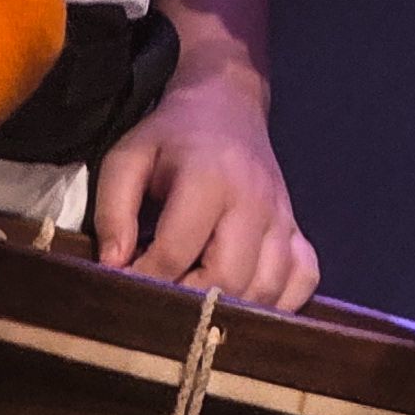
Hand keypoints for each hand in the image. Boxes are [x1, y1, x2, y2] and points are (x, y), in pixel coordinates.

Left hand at [93, 72, 318, 308]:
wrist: (227, 104)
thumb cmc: (171, 137)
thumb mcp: (128, 158)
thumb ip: (111, 210)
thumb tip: (114, 267)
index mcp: (209, 178)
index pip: (176, 252)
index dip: (145, 281)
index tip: (126, 289)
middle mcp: (254, 200)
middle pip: (228, 279)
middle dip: (189, 304)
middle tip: (163, 303)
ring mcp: (283, 217)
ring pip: (266, 289)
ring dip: (230, 310)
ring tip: (197, 303)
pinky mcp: (298, 230)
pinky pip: (303, 281)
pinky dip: (279, 302)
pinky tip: (245, 299)